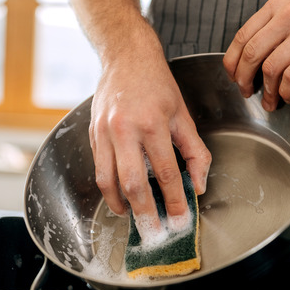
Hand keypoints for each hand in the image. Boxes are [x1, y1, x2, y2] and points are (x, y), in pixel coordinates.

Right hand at [89, 56, 210, 234]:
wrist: (125, 56)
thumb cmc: (157, 84)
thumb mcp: (183, 115)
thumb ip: (195, 152)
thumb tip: (197, 185)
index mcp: (153, 124)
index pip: (167, 173)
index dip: (174, 201)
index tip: (180, 220)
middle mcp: (125, 129)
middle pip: (134, 183)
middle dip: (145, 213)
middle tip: (153, 233)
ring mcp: (104, 132)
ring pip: (108, 181)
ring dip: (121, 205)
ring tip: (133, 220)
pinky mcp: (92, 134)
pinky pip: (99, 169)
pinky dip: (109, 188)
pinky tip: (121, 198)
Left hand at [223, 0, 289, 110]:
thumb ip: (270, 31)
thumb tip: (242, 64)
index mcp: (278, 4)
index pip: (243, 36)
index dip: (233, 62)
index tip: (233, 77)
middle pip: (253, 53)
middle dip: (245, 79)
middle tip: (247, 92)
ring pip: (272, 67)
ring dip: (268, 91)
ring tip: (271, 101)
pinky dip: (286, 92)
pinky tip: (289, 96)